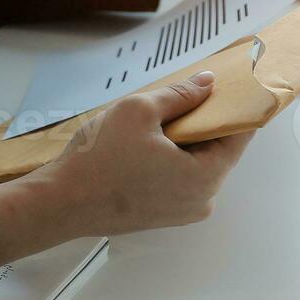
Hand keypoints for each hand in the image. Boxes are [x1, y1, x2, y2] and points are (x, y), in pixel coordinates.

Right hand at [0, 72, 253, 265]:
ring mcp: (182, 212)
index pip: (239, 136)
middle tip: (186, 97)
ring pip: (197, 165)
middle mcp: (201, 201)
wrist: (60, 203)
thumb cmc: (99, 159)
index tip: (233, 87)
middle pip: (218, 151)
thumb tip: (207, 83)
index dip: (236, 107)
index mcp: (205, 177)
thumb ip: (181, 95)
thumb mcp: (140, 111)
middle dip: (205, 123)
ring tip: (158, 120)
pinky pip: (179, 180)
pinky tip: (148, 144)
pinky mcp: (163, 216)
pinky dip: (172, 160)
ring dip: (186, 142)